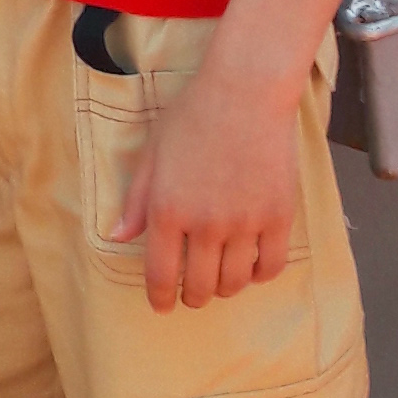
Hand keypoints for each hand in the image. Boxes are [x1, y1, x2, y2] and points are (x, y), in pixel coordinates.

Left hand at [110, 66, 302, 310]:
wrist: (246, 91)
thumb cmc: (193, 115)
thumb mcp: (153, 153)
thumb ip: (137, 200)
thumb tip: (118, 238)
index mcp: (168, 210)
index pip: (161, 275)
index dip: (160, 298)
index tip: (162, 306)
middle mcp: (205, 224)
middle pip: (200, 286)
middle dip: (193, 297)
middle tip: (193, 293)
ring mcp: (245, 223)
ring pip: (235, 283)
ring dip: (225, 288)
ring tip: (221, 279)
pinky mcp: (278, 217)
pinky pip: (270, 267)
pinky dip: (259, 275)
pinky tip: (251, 266)